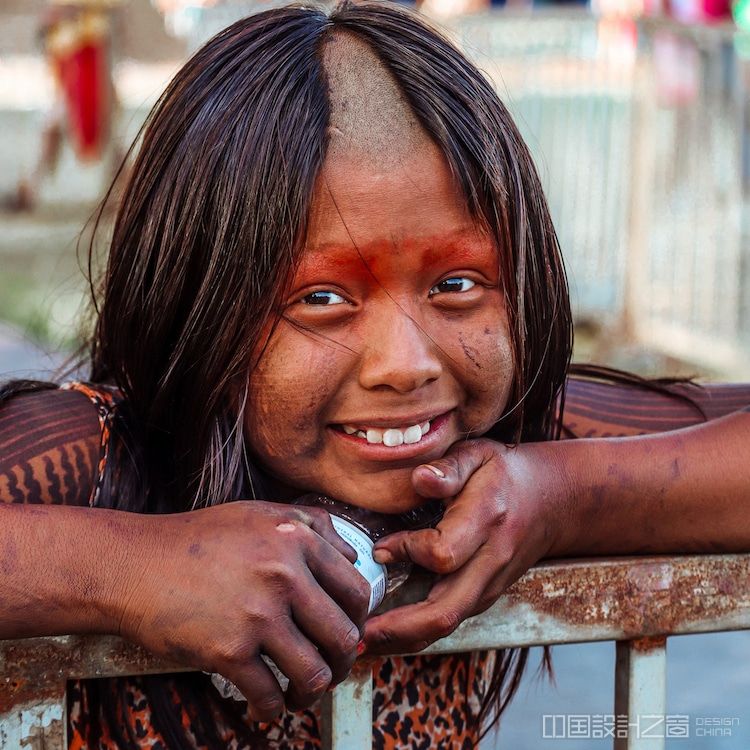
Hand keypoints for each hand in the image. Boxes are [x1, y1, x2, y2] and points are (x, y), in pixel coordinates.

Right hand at [115, 501, 370, 719]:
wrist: (134, 564)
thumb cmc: (198, 539)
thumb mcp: (261, 514)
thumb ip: (313, 525)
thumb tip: (355, 556)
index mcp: (296, 540)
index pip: (356, 591)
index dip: (358, 619)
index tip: (347, 632)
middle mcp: (284, 574)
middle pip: (344, 635)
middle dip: (344, 662)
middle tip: (331, 669)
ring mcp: (257, 613)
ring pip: (315, 672)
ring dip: (313, 692)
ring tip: (301, 694)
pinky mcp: (228, 650)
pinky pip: (268, 695)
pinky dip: (272, 709)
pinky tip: (267, 705)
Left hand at [363, 439, 566, 653]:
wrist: (553, 501)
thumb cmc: (505, 473)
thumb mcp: (478, 454)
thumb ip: (449, 467)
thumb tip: (419, 478)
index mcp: (486, 521)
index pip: (444, 553)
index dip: (408, 552)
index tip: (380, 548)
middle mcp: (491, 561)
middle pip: (445, 611)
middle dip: (399, 628)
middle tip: (357, 632)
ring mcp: (489, 585)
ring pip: (446, 625)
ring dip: (403, 639)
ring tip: (360, 642)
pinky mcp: (484, 596)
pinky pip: (449, 621)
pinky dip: (416, 632)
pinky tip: (386, 631)